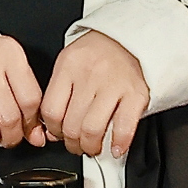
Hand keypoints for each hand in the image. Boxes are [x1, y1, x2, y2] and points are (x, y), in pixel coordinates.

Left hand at [41, 30, 150, 160]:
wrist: (129, 38)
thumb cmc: (97, 54)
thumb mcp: (69, 63)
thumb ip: (58, 94)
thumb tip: (52, 131)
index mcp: (69, 66)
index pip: (51, 110)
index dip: (53, 130)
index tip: (57, 135)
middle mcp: (90, 74)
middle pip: (71, 124)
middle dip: (72, 143)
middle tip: (76, 145)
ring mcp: (114, 84)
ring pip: (93, 129)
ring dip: (90, 146)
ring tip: (92, 147)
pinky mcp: (136, 94)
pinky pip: (124, 126)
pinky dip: (119, 142)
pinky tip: (115, 148)